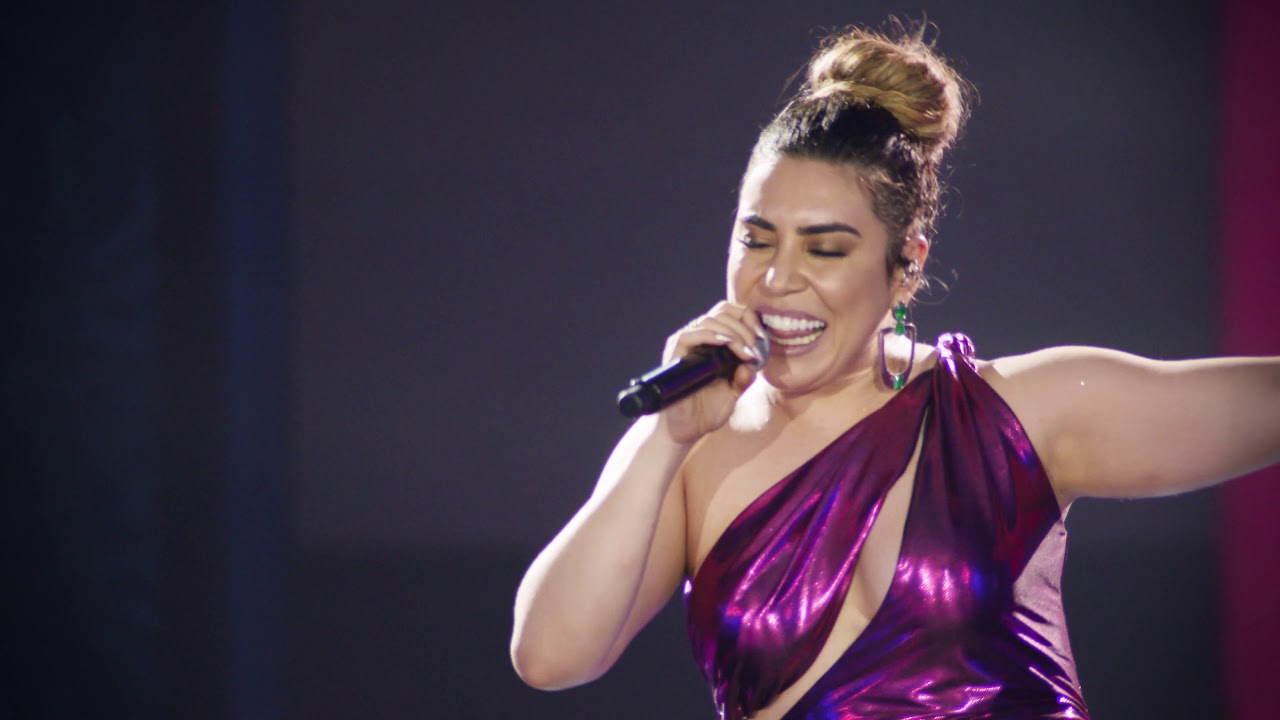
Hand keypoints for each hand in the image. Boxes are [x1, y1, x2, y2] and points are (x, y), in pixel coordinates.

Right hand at [656, 302, 766, 442]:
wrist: (685, 431)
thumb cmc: (707, 411)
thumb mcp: (734, 393)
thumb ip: (744, 378)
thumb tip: (751, 364)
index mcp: (712, 342)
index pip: (728, 313)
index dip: (747, 318)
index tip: (761, 337)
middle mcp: (697, 338)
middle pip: (722, 311)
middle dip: (744, 327)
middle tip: (756, 348)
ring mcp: (685, 345)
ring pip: (709, 320)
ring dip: (733, 332)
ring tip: (746, 352)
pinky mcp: (674, 354)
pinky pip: (691, 334)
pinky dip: (712, 336)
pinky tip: (728, 346)